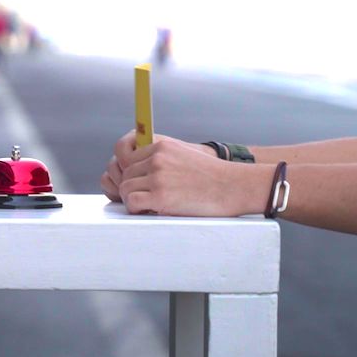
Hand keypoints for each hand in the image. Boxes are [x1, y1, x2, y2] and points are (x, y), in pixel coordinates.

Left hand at [114, 141, 265, 216]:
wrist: (232, 187)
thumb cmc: (211, 176)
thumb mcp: (184, 155)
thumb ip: (162, 159)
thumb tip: (141, 173)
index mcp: (162, 146)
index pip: (128, 157)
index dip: (132, 174)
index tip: (140, 184)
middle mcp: (157, 158)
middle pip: (125, 174)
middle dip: (132, 188)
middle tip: (146, 199)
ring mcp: (158, 176)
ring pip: (125, 188)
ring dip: (132, 199)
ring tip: (149, 206)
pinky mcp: (160, 195)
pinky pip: (131, 202)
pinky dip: (136, 209)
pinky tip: (149, 210)